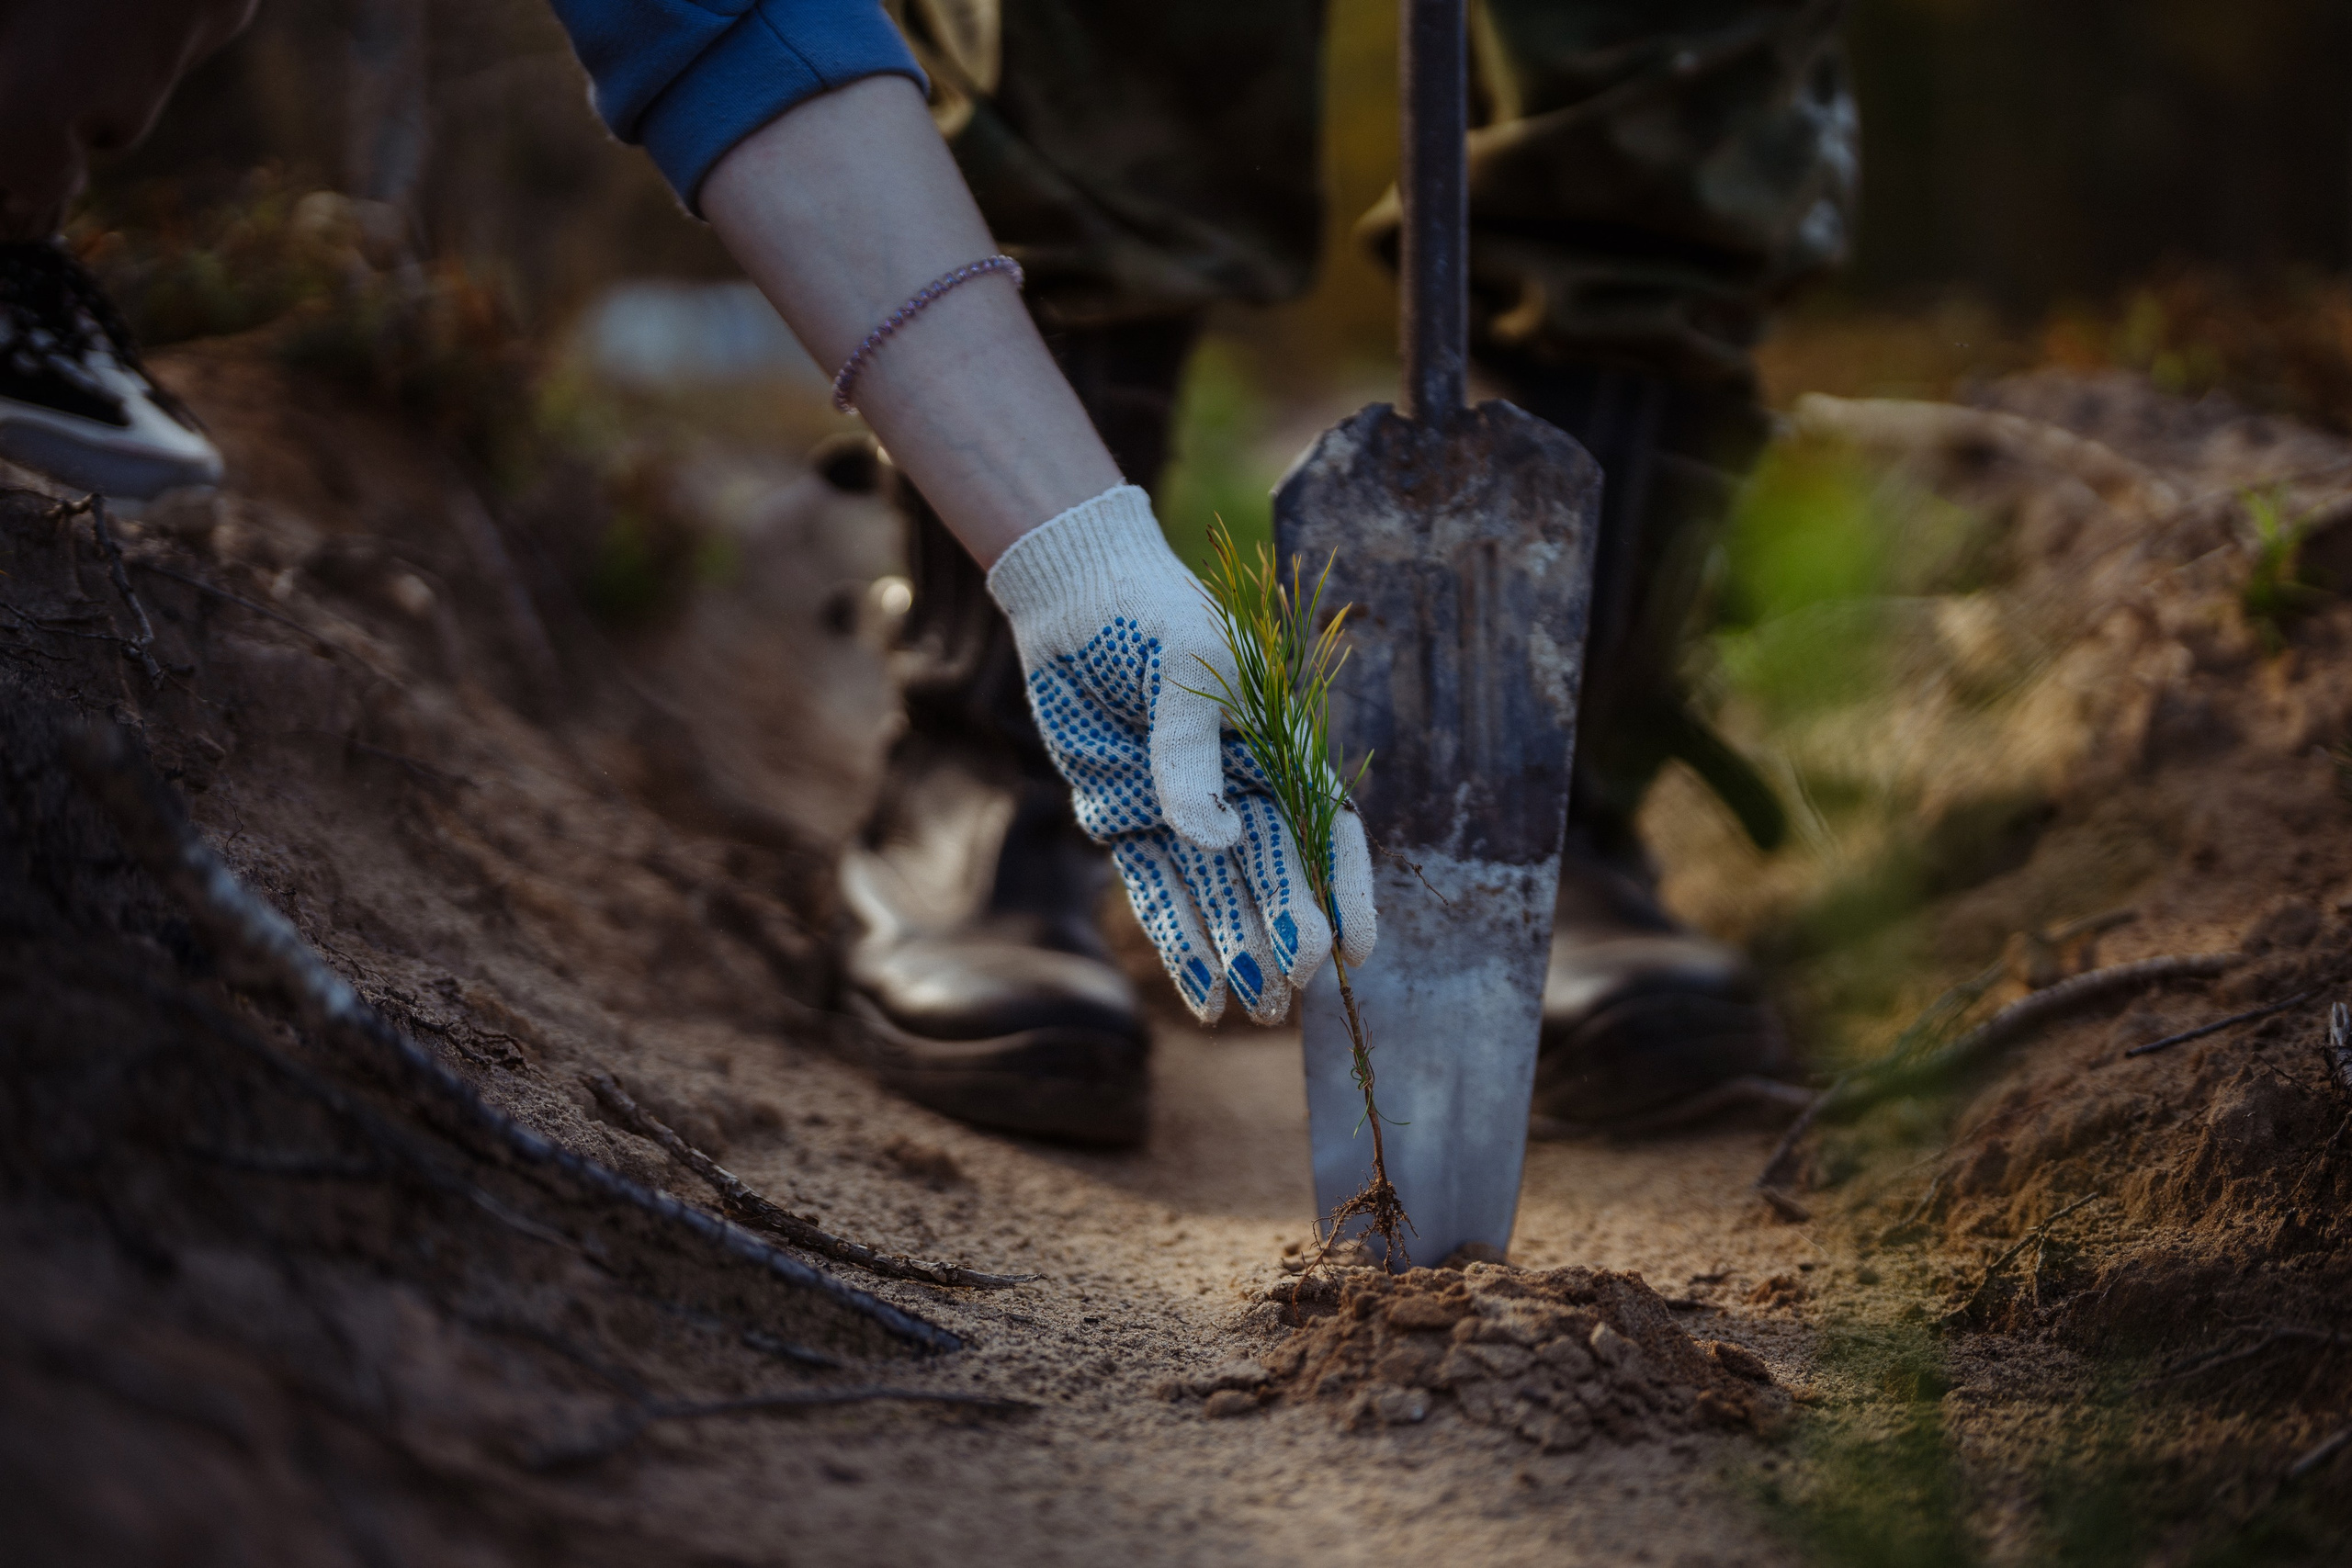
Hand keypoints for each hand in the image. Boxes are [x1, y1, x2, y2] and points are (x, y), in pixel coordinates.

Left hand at [988, 486, 1376, 1023]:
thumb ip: (1194, 757)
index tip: (1357, 952)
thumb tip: (1216, 841)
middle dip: (1285, 935)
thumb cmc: (1152, 616)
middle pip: (1273, 877)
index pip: (1327, 831)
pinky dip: (1178, 939)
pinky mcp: (1126, 817)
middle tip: (1290, 990)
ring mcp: (1182, 808)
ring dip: (1235, 952)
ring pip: (1218, 897)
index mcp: (1277, 749)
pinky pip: (1156, 890)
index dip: (1346, 892)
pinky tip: (1200, 993)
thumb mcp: (1189, 670)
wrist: (1074, 593)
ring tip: (1249, 1009)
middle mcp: (1237, 788)